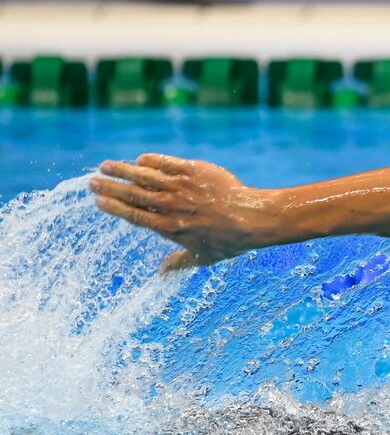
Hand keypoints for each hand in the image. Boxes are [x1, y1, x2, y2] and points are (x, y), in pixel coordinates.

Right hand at [91, 153, 277, 271]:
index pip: (133, 215)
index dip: (113, 207)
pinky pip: (168, 163)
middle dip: (110, 187)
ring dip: (123, 170)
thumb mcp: (202, 257)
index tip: (98, 201)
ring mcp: (181, 187)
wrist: (252, 218)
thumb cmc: (229, 241)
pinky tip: (141, 159)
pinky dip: (153, 160)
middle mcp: (170, 206)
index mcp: (167, 227)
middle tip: (92, 180)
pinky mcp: (195, 171)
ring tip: (106, 165)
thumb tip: (161, 274)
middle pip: (132, 194)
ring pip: (145, 176)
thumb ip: (179, 263)